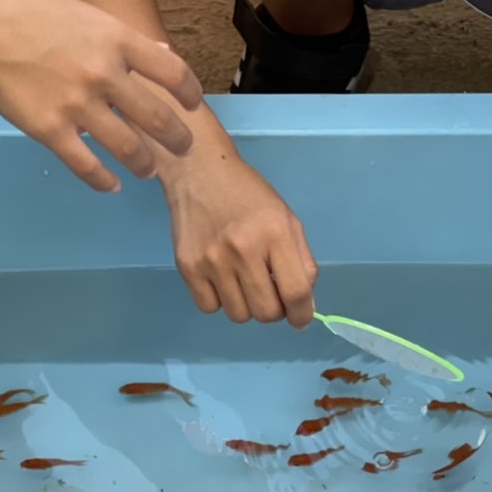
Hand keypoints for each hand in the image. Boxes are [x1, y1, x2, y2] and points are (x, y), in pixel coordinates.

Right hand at [0, 0, 202, 189]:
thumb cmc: (35, 19)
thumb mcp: (89, 17)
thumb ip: (128, 41)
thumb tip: (166, 58)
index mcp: (116, 40)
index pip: (172, 72)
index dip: (189, 94)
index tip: (192, 106)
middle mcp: (104, 73)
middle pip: (158, 118)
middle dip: (177, 140)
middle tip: (184, 149)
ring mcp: (78, 104)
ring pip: (129, 148)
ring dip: (145, 165)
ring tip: (148, 170)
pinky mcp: (51, 130)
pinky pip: (87, 166)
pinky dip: (105, 181)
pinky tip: (113, 184)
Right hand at [163, 156, 316, 326]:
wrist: (199, 172)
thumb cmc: (248, 195)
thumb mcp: (286, 219)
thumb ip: (301, 260)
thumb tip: (304, 303)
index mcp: (274, 234)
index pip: (295, 292)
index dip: (302, 314)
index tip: (300, 318)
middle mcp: (243, 249)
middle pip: (266, 312)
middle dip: (274, 310)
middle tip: (269, 292)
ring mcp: (211, 261)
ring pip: (239, 315)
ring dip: (247, 305)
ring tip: (243, 280)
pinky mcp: (187, 267)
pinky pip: (209, 307)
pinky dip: (219, 300)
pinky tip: (221, 278)